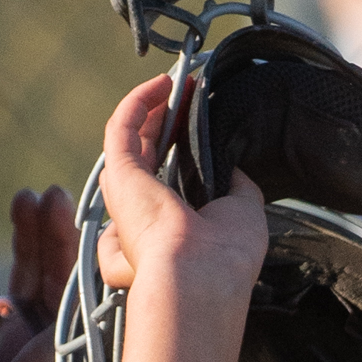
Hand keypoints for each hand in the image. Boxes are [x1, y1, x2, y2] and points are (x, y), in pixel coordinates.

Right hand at [92, 74, 266, 299]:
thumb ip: (234, 188)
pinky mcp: (119, 176)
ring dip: (153, 106)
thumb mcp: (242, 213)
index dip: (181, 145)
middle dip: (166, 120)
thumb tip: (232, 169)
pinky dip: (140, 102)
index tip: (198, 120)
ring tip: (176, 83)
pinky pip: (122, 128)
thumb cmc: (224, 259)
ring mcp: (128, 194)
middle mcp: (143, 213)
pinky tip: (162, 83)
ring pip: (131, 139)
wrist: (199, 278)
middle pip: (148, 154)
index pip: (167, 177)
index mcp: (170, 225)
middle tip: (189, 92)